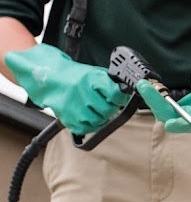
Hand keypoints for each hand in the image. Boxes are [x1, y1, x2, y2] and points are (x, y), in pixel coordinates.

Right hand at [5, 43, 128, 135]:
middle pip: (109, 109)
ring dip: (103, 117)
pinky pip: (88, 128)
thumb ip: (111, 82)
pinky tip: (90, 115)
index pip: (115, 93)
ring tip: (98, 109)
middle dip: (112, 108)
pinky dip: (92, 124)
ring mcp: (75, 108)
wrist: (52, 80)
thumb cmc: (76, 77)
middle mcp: (83, 93)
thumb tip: (126, 91)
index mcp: (91, 79)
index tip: (120, 97)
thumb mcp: (95, 73)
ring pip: (100, 120)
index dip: (120, 97)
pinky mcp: (69, 119)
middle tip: (109, 104)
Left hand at [137, 51, 190, 132]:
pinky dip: (162, 97)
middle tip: (144, 86)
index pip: (190, 123)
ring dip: (157, 100)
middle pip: (174, 116)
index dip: (178, 124)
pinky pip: (173, 105)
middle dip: (157, 103)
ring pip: (171, 111)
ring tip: (145, 85)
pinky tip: (153, 88)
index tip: (167, 122)